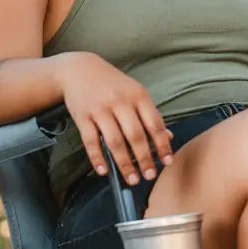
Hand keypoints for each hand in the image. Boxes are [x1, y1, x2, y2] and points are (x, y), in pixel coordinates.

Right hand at [55, 52, 172, 182]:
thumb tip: (168, 137)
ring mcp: (100, 109)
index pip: (155, 124)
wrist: (79, 69)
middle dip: (144, 159)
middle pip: (135, 136)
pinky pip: (91, 141)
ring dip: (124, 164)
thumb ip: (150, 115)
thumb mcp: (135, 92)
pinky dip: (97, 158)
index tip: (168, 161)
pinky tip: (104, 171)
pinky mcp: (82, 116)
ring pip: (114, 142)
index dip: (162, 145)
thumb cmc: (112, 84)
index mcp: (138, 96)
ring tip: (132, 179)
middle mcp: (120, 102)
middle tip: (150, 176)